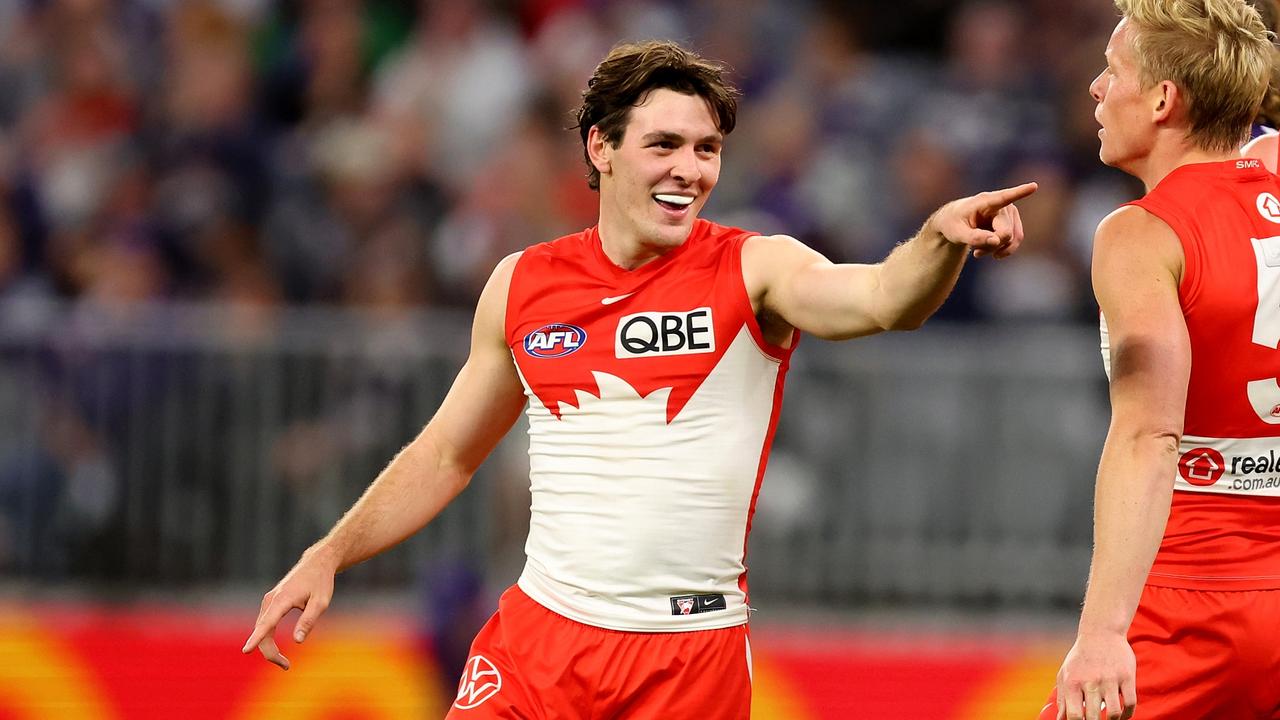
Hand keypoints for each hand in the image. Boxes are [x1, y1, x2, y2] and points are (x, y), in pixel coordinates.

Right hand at [241, 545, 338, 669]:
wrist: (316, 563)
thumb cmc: (320, 582)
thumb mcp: (321, 602)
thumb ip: (308, 621)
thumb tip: (297, 641)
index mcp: (282, 600)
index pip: (267, 623)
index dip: (256, 638)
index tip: (246, 650)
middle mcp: (270, 600)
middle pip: (263, 632)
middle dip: (270, 653)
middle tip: (287, 666)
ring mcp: (268, 601)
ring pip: (262, 630)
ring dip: (269, 648)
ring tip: (285, 663)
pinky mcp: (270, 603)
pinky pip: (264, 625)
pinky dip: (267, 638)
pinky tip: (275, 650)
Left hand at [930, 182, 1036, 258]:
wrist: (956, 223)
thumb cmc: (953, 224)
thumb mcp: (956, 233)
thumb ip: (974, 237)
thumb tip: (996, 241)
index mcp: (985, 201)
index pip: (1004, 197)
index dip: (1020, 192)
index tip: (1034, 186)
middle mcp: (1002, 205)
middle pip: (1005, 233)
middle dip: (991, 246)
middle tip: (975, 253)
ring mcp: (1010, 213)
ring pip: (1012, 239)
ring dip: (996, 249)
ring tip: (978, 252)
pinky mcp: (1013, 222)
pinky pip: (1015, 241)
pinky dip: (1003, 250)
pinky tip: (988, 251)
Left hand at [1055, 630, 1136, 719]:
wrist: (1101, 633)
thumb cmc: (1080, 658)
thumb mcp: (1065, 674)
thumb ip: (1062, 699)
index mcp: (1073, 682)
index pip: (1074, 715)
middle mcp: (1091, 681)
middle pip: (1093, 716)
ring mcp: (1110, 679)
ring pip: (1114, 712)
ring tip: (1109, 719)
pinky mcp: (1127, 676)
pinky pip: (1130, 703)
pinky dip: (1128, 714)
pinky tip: (1122, 715)